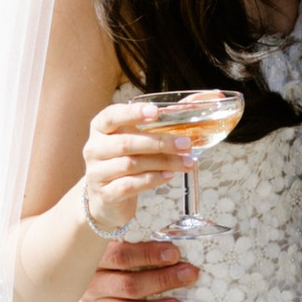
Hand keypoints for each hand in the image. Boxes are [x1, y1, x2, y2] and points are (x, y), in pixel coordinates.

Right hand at [79, 231, 199, 301]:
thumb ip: (136, 233)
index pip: (121, 255)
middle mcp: (92, 282)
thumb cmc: (108, 250)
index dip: (149, 254)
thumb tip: (176, 226)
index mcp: (96, 257)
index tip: (175, 253)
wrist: (72, 267)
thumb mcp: (114, 237)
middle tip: (190, 275)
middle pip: (128, 284)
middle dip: (162, 280)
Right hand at [80, 96, 189, 237]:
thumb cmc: (126, 160)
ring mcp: (96, 172)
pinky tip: (168, 176)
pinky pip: (130, 185)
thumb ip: (165, 120)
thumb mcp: (138, 138)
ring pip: (131, 164)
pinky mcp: (105, 194)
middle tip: (186, 144)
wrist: (106, 198)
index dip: (132, 113)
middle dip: (159, 143)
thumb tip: (207, 102)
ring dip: (163, 162)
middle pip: (126, 143)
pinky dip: (152, 180)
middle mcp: (94, 148)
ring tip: (186, 162)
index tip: (156, 112)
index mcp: (101, 128)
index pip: (112, 116)